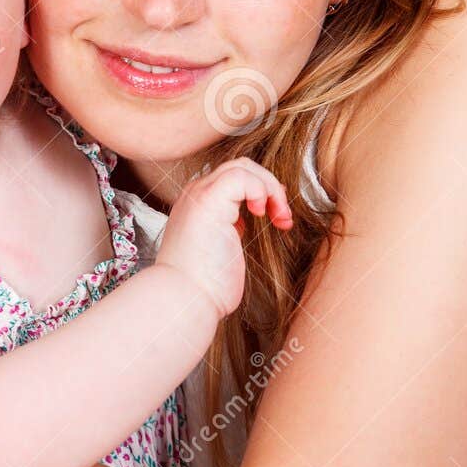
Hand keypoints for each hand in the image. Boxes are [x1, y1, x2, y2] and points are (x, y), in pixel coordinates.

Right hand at [156, 157, 291, 317]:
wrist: (184, 299)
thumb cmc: (203, 286)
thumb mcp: (220, 250)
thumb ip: (229, 231)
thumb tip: (245, 223)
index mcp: (197, 206)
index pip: (233, 179)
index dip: (260, 192)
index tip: (276, 219)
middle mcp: (195, 195)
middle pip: (240, 167)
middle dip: (269, 187)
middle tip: (282, 217)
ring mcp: (199, 195)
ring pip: (243, 166)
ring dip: (270, 188)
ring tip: (278, 217)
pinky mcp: (208, 200)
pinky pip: (242, 176)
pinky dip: (261, 190)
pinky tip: (261, 215)